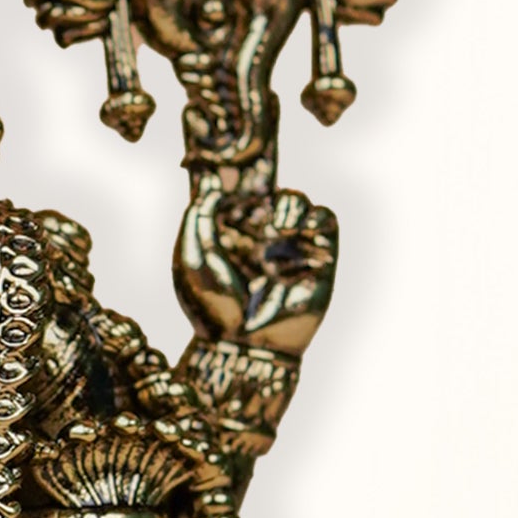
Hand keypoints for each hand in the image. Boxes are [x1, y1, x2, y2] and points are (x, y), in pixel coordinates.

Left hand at [173, 168, 338, 354]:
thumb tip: (215, 185)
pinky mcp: (318, 260)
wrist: (244, 347)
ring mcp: (290, 248)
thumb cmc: (212, 308)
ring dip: (291, 203)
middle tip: (259, 195)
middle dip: (267, 186)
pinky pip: (325, 220)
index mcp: (230, 236)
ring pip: (300, 203)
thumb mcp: (192, 256)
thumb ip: (199, 217)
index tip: (230, 170)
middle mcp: (261, 239)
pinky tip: (291, 230)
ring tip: (279, 225)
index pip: (240, 195)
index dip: (238, 180)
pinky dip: (314, 214)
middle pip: (271, 193)